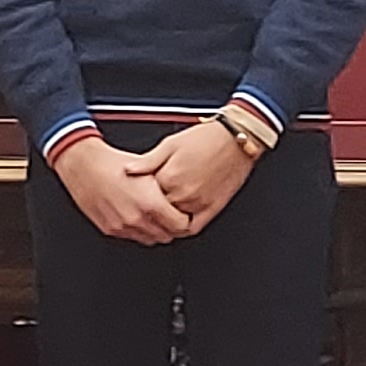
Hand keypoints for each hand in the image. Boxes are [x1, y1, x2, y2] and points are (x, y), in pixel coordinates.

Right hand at [51, 132, 190, 246]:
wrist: (83, 165)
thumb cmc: (112, 163)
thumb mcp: (148, 169)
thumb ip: (166, 188)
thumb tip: (181, 196)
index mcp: (150, 203)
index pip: (181, 225)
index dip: (185, 219)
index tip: (184, 214)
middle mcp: (137, 218)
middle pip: (167, 236)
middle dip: (172, 227)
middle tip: (171, 216)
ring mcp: (123, 226)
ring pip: (150, 239)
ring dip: (155, 231)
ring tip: (154, 216)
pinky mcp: (111, 229)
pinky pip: (132, 237)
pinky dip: (138, 230)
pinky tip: (137, 215)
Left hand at [142, 118, 259, 236]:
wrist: (237, 140)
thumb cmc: (207, 138)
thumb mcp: (171, 143)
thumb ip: (148, 161)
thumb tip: (128, 170)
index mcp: (169, 177)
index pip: (145, 195)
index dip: (141, 193)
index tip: (139, 192)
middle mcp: (182, 194)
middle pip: (158, 211)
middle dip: (152, 208)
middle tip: (150, 202)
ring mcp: (198, 204)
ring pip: (173, 222)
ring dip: (166, 220)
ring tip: (162, 212)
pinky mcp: (212, 209)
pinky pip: (193, 227)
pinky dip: (183, 227)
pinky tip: (178, 221)